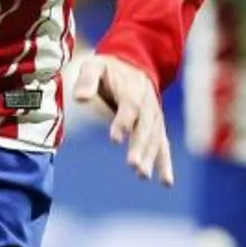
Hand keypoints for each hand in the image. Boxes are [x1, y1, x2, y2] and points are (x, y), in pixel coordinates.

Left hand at [74, 54, 174, 185]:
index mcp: (131, 91)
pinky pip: (163, 145)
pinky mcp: (156, 127)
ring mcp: (154, 117)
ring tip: (142, 175)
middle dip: (140, 146)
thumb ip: (87, 80)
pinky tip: (166, 182)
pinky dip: (165, 163)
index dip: (123, 122)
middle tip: (133, 165)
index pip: (130, 108)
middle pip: (145, 127)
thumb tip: (79, 98)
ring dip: (150, 157)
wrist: (135, 63)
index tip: (115, 139)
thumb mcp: (94, 66)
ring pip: (154, 138)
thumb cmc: (109, 69)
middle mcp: (146, 105)